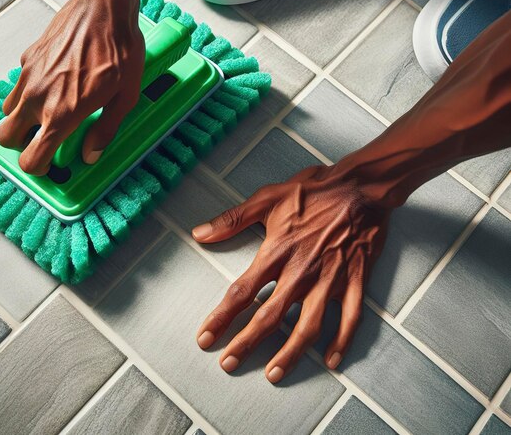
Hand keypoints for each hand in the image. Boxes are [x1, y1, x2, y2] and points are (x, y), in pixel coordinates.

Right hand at [0, 0, 143, 174]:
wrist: (105, 8)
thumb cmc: (119, 49)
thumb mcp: (125, 97)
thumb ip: (105, 130)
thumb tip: (92, 154)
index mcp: (61, 114)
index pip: (31, 159)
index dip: (37, 168)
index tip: (48, 165)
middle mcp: (37, 98)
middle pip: (5, 138)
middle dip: (20, 144)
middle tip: (42, 139)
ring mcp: (29, 76)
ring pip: (8, 110)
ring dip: (22, 117)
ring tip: (48, 110)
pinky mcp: (28, 57)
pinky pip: (20, 83)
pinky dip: (31, 89)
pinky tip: (56, 80)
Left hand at [192, 165, 389, 382]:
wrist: (360, 186)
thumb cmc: (314, 190)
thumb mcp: (268, 197)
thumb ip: (233, 218)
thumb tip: (199, 233)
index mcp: (277, 251)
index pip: (242, 292)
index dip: (221, 317)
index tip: (206, 338)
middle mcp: (301, 271)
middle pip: (269, 315)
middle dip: (246, 343)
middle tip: (228, 364)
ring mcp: (330, 278)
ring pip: (308, 325)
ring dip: (290, 352)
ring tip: (273, 373)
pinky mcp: (356, 280)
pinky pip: (350, 318)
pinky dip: (341, 341)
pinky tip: (330, 360)